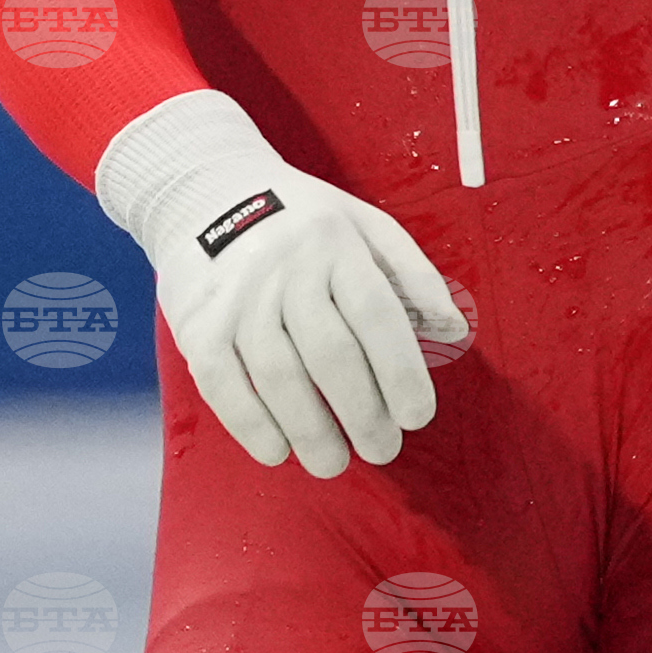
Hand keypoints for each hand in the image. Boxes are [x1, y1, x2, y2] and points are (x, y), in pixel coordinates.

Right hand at [136, 151, 459, 477]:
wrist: (205, 189)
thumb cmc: (303, 221)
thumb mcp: (366, 225)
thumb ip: (413, 277)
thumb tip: (455, 332)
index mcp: (336, 244)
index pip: (376, 316)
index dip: (401, 373)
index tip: (418, 417)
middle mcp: (285, 269)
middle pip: (330, 354)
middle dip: (362, 413)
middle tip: (383, 451)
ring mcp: (237, 297)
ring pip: (278, 375)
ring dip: (309, 430)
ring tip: (333, 463)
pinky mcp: (197, 322)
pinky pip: (223, 382)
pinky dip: (250, 424)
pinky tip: (277, 451)